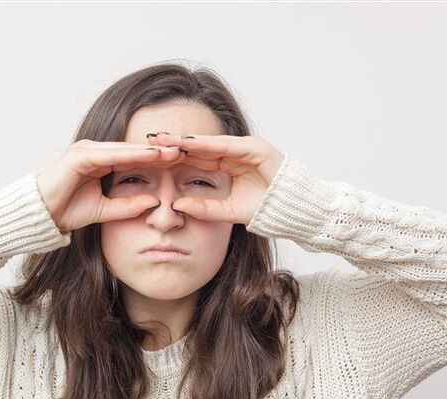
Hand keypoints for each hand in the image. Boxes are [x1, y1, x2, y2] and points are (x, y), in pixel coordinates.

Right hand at [36, 139, 183, 231]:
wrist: (41, 216)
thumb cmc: (67, 211)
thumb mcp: (106, 210)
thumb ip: (128, 206)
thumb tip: (155, 202)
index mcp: (101, 162)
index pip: (134, 159)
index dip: (157, 160)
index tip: (180, 163)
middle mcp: (96, 152)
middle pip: (133, 150)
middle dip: (158, 151)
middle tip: (184, 152)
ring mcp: (87, 150)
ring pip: (125, 149)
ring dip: (149, 151)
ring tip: (172, 152)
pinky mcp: (80, 155)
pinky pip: (110, 154)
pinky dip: (131, 155)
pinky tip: (149, 156)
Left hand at [146, 133, 285, 224]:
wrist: (297, 212)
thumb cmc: (267, 211)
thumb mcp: (228, 212)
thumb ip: (205, 208)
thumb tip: (177, 205)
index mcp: (229, 165)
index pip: (197, 158)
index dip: (175, 156)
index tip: (152, 156)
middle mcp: (236, 153)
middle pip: (199, 147)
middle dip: (175, 143)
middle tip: (149, 139)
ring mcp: (247, 148)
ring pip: (210, 143)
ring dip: (186, 140)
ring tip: (163, 138)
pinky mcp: (258, 148)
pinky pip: (228, 145)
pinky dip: (207, 144)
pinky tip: (187, 143)